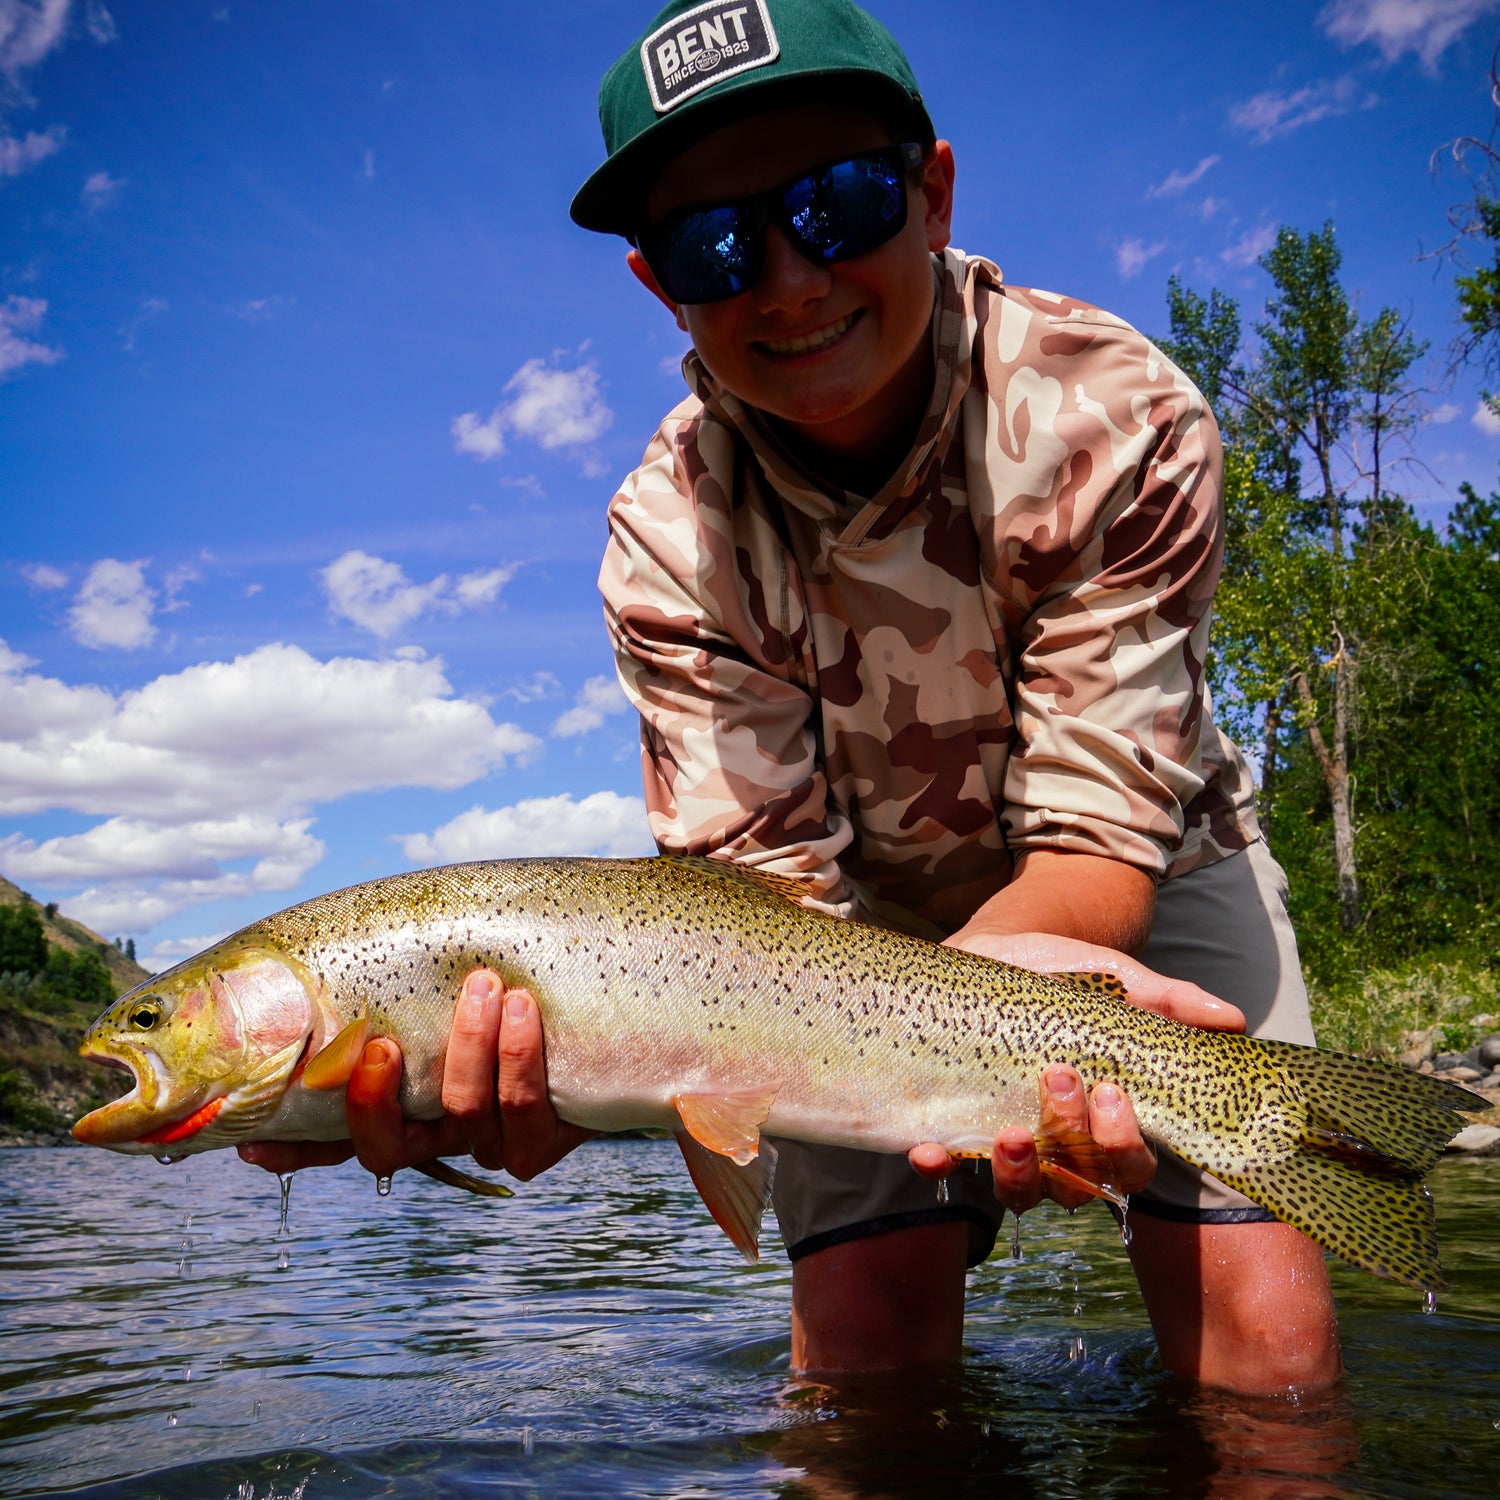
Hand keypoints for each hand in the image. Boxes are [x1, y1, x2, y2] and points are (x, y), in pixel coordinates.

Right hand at [238, 968, 593, 1182]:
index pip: (334, 1133)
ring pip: (463, 1116)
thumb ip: (399, 972)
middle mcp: (438, 1130)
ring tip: (483, 986)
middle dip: (375, 1103)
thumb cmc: (511, 972)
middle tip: (380, 1045)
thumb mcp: (447, 973)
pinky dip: (519, 1058)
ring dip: (468, 1050)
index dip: (294, 1148)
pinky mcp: (542, 1139)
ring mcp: (489, 1140)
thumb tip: (332, 940)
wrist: (602, 1000)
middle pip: (387, 1150)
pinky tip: (523, 1010)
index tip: (253, 1143)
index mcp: (402, 1099)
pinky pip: (524, 1111)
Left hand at [907, 931, 1241, 1212]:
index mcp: (1104, 1120)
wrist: (990, 950)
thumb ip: (1165, 1000)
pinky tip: (929, 1151)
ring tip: (1007, 1134)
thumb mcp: (1112, 979)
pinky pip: (947, 1167)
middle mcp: (1059, 1146)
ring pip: (1019, 1192)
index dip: (1124, 1145)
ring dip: (1015, 1172)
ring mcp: (1005, 1141)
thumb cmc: (1062, 975)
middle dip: (1071, 1140)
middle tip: (1057, 1079)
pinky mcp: (954, 1126)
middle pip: (1076, 1184)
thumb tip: (1231, 1019)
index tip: (1112, 1093)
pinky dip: (939, 1166)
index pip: (1129, 1165)